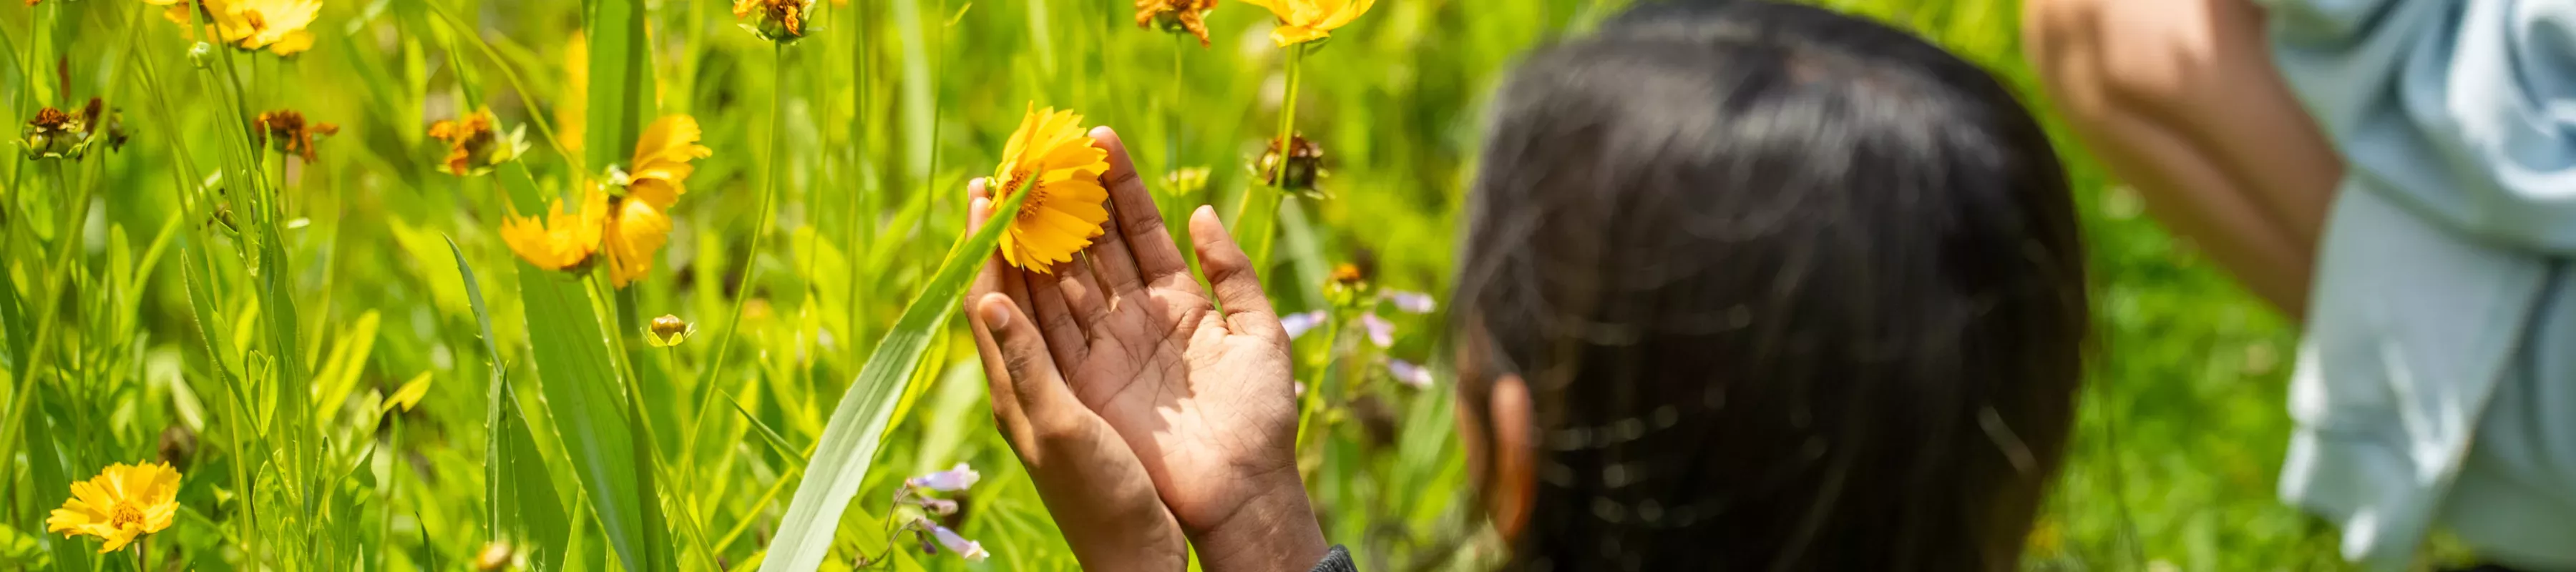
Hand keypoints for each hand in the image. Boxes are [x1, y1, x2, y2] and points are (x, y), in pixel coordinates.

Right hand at [963, 127, 1323, 571]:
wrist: (1242, 487)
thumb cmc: (1261, 415)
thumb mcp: (1259, 332)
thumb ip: (1233, 272)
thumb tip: (1201, 212)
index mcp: (1178, 299)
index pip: (1140, 227)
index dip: (1120, 184)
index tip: (1098, 137)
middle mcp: (1133, 316)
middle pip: (1091, 246)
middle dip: (1066, 199)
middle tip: (1038, 151)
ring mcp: (1104, 346)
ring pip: (1061, 277)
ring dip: (1036, 233)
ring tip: (1012, 184)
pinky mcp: (1082, 379)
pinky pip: (1047, 326)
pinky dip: (1024, 287)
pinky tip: (1007, 247)